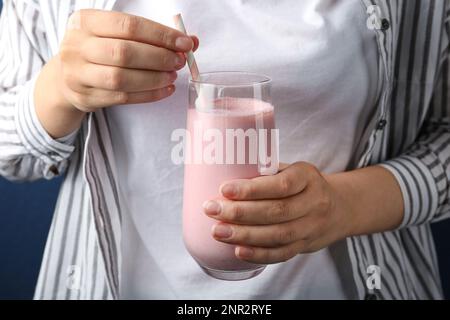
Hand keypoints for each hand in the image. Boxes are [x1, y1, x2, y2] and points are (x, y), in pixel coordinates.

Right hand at [57, 9, 197, 111]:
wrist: (66, 77)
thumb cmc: (99, 50)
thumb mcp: (117, 35)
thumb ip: (152, 36)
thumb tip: (192, 42)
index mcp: (85, 21)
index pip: (128, 25)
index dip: (160, 35)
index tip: (185, 43)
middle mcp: (77, 46)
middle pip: (124, 52)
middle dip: (158, 57)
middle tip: (179, 61)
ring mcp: (78, 74)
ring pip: (121, 78)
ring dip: (154, 78)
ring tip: (172, 76)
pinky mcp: (86, 97)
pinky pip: (123, 98)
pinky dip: (149, 95)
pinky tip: (165, 90)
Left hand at [203, 162, 354, 264]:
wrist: (339, 207)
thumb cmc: (302, 184)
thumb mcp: (291, 169)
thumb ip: (265, 172)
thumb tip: (222, 170)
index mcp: (307, 177)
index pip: (281, 184)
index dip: (252, 189)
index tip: (224, 189)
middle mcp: (314, 202)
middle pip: (276, 211)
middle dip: (240, 213)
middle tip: (211, 210)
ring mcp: (312, 227)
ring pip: (278, 235)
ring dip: (245, 235)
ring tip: (218, 231)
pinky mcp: (306, 245)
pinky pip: (283, 253)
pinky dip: (259, 254)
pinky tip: (238, 251)